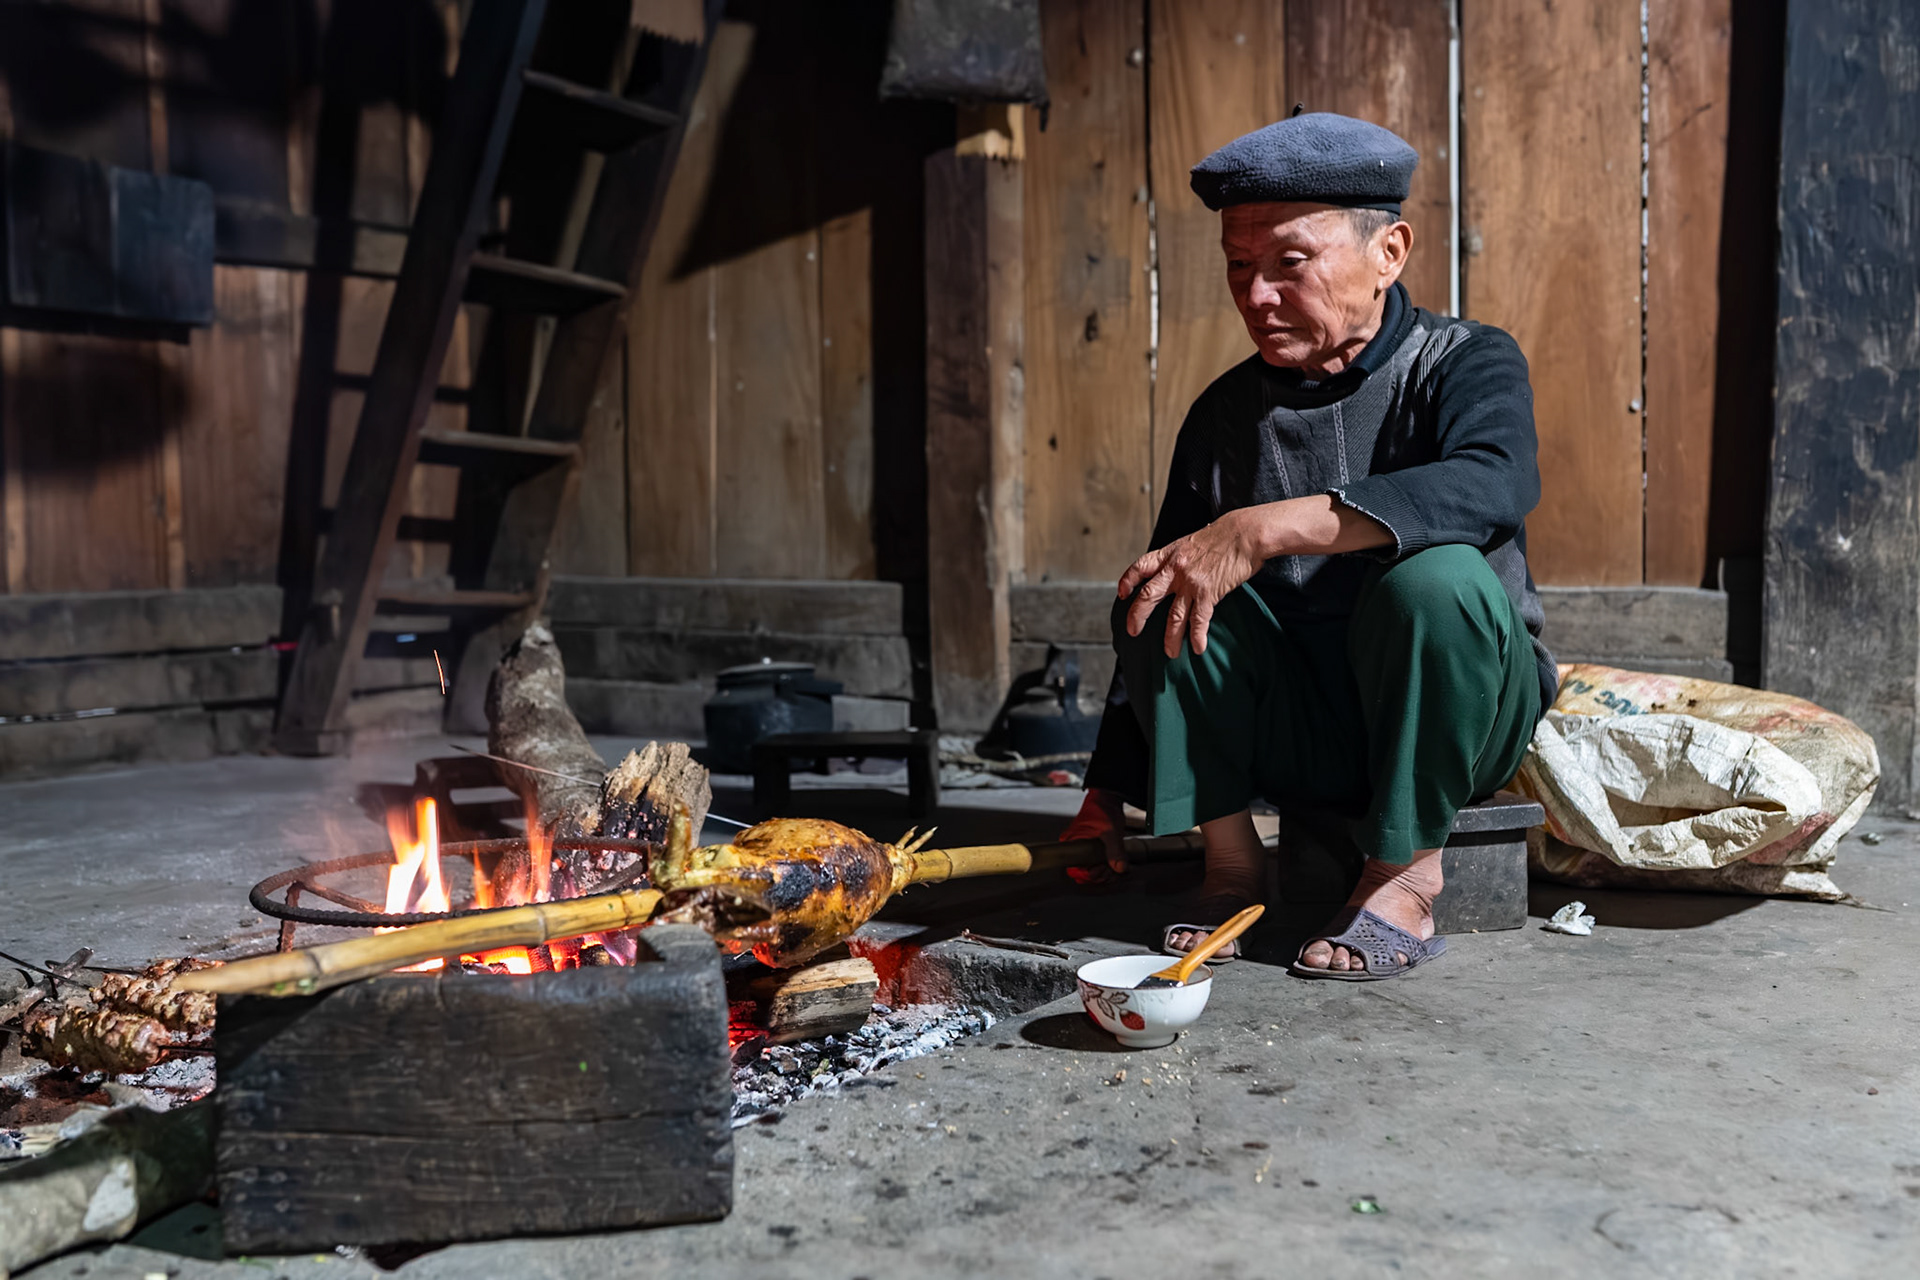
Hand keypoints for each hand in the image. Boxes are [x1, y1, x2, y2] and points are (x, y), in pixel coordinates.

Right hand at [1061, 788, 1127, 881]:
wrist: (1108, 799)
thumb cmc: (1103, 810)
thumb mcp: (1111, 832)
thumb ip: (1115, 851)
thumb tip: (1119, 868)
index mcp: (1072, 843)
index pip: (1075, 870)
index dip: (1091, 875)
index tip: (1105, 870)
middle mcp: (1075, 849)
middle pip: (1084, 874)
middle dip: (1101, 875)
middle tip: (1114, 869)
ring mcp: (1084, 850)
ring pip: (1092, 871)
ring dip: (1106, 873)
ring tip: (1118, 866)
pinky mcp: (1092, 850)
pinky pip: (1097, 865)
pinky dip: (1108, 868)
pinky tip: (1117, 864)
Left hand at [1117, 509, 1265, 657]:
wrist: (1245, 533)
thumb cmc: (1223, 536)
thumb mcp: (1191, 543)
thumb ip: (1179, 559)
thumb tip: (1174, 572)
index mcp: (1169, 554)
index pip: (1140, 567)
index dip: (1127, 580)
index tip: (1121, 593)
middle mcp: (1175, 569)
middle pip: (1147, 596)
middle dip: (1137, 617)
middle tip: (1132, 631)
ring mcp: (1190, 582)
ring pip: (1173, 617)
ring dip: (1170, 638)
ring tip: (1170, 653)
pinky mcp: (1208, 592)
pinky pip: (1199, 620)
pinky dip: (1197, 636)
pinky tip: (1198, 648)